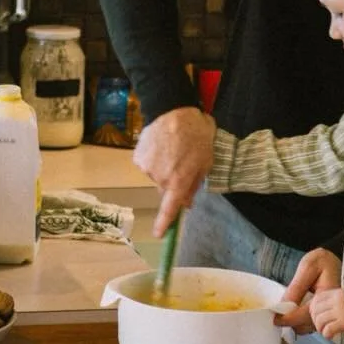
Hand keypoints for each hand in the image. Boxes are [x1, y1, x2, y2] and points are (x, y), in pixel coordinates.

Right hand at [132, 107, 214, 237]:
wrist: (173, 108)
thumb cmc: (196, 133)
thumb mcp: (205, 160)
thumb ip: (195, 184)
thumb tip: (186, 203)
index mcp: (179, 181)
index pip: (170, 208)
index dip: (164, 223)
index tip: (158, 235)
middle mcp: (160, 178)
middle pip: (165, 189)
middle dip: (173, 182)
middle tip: (183, 161)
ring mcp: (147, 168)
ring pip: (156, 176)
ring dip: (164, 167)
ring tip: (173, 148)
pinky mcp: (138, 157)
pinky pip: (148, 165)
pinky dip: (154, 158)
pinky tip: (161, 145)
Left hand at [274, 248, 342, 332]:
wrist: (333, 260)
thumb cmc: (321, 261)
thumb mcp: (308, 267)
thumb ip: (297, 286)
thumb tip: (285, 305)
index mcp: (328, 294)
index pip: (307, 314)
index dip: (289, 319)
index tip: (276, 319)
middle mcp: (332, 307)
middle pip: (308, 325)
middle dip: (292, 323)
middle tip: (278, 316)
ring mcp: (330, 312)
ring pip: (310, 327)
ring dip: (296, 324)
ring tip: (285, 314)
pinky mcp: (327, 314)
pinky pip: (312, 325)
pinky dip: (301, 323)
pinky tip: (294, 313)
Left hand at [309, 287, 343, 341]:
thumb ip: (336, 299)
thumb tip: (323, 307)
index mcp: (336, 293)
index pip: (316, 299)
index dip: (313, 309)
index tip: (316, 315)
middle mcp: (336, 301)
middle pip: (315, 311)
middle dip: (315, 320)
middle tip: (321, 326)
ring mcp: (339, 312)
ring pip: (319, 320)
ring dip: (320, 328)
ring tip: (326, 331)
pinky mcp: (343, 323)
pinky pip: (327, 329)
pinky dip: (326, 334)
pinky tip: (331, 335)